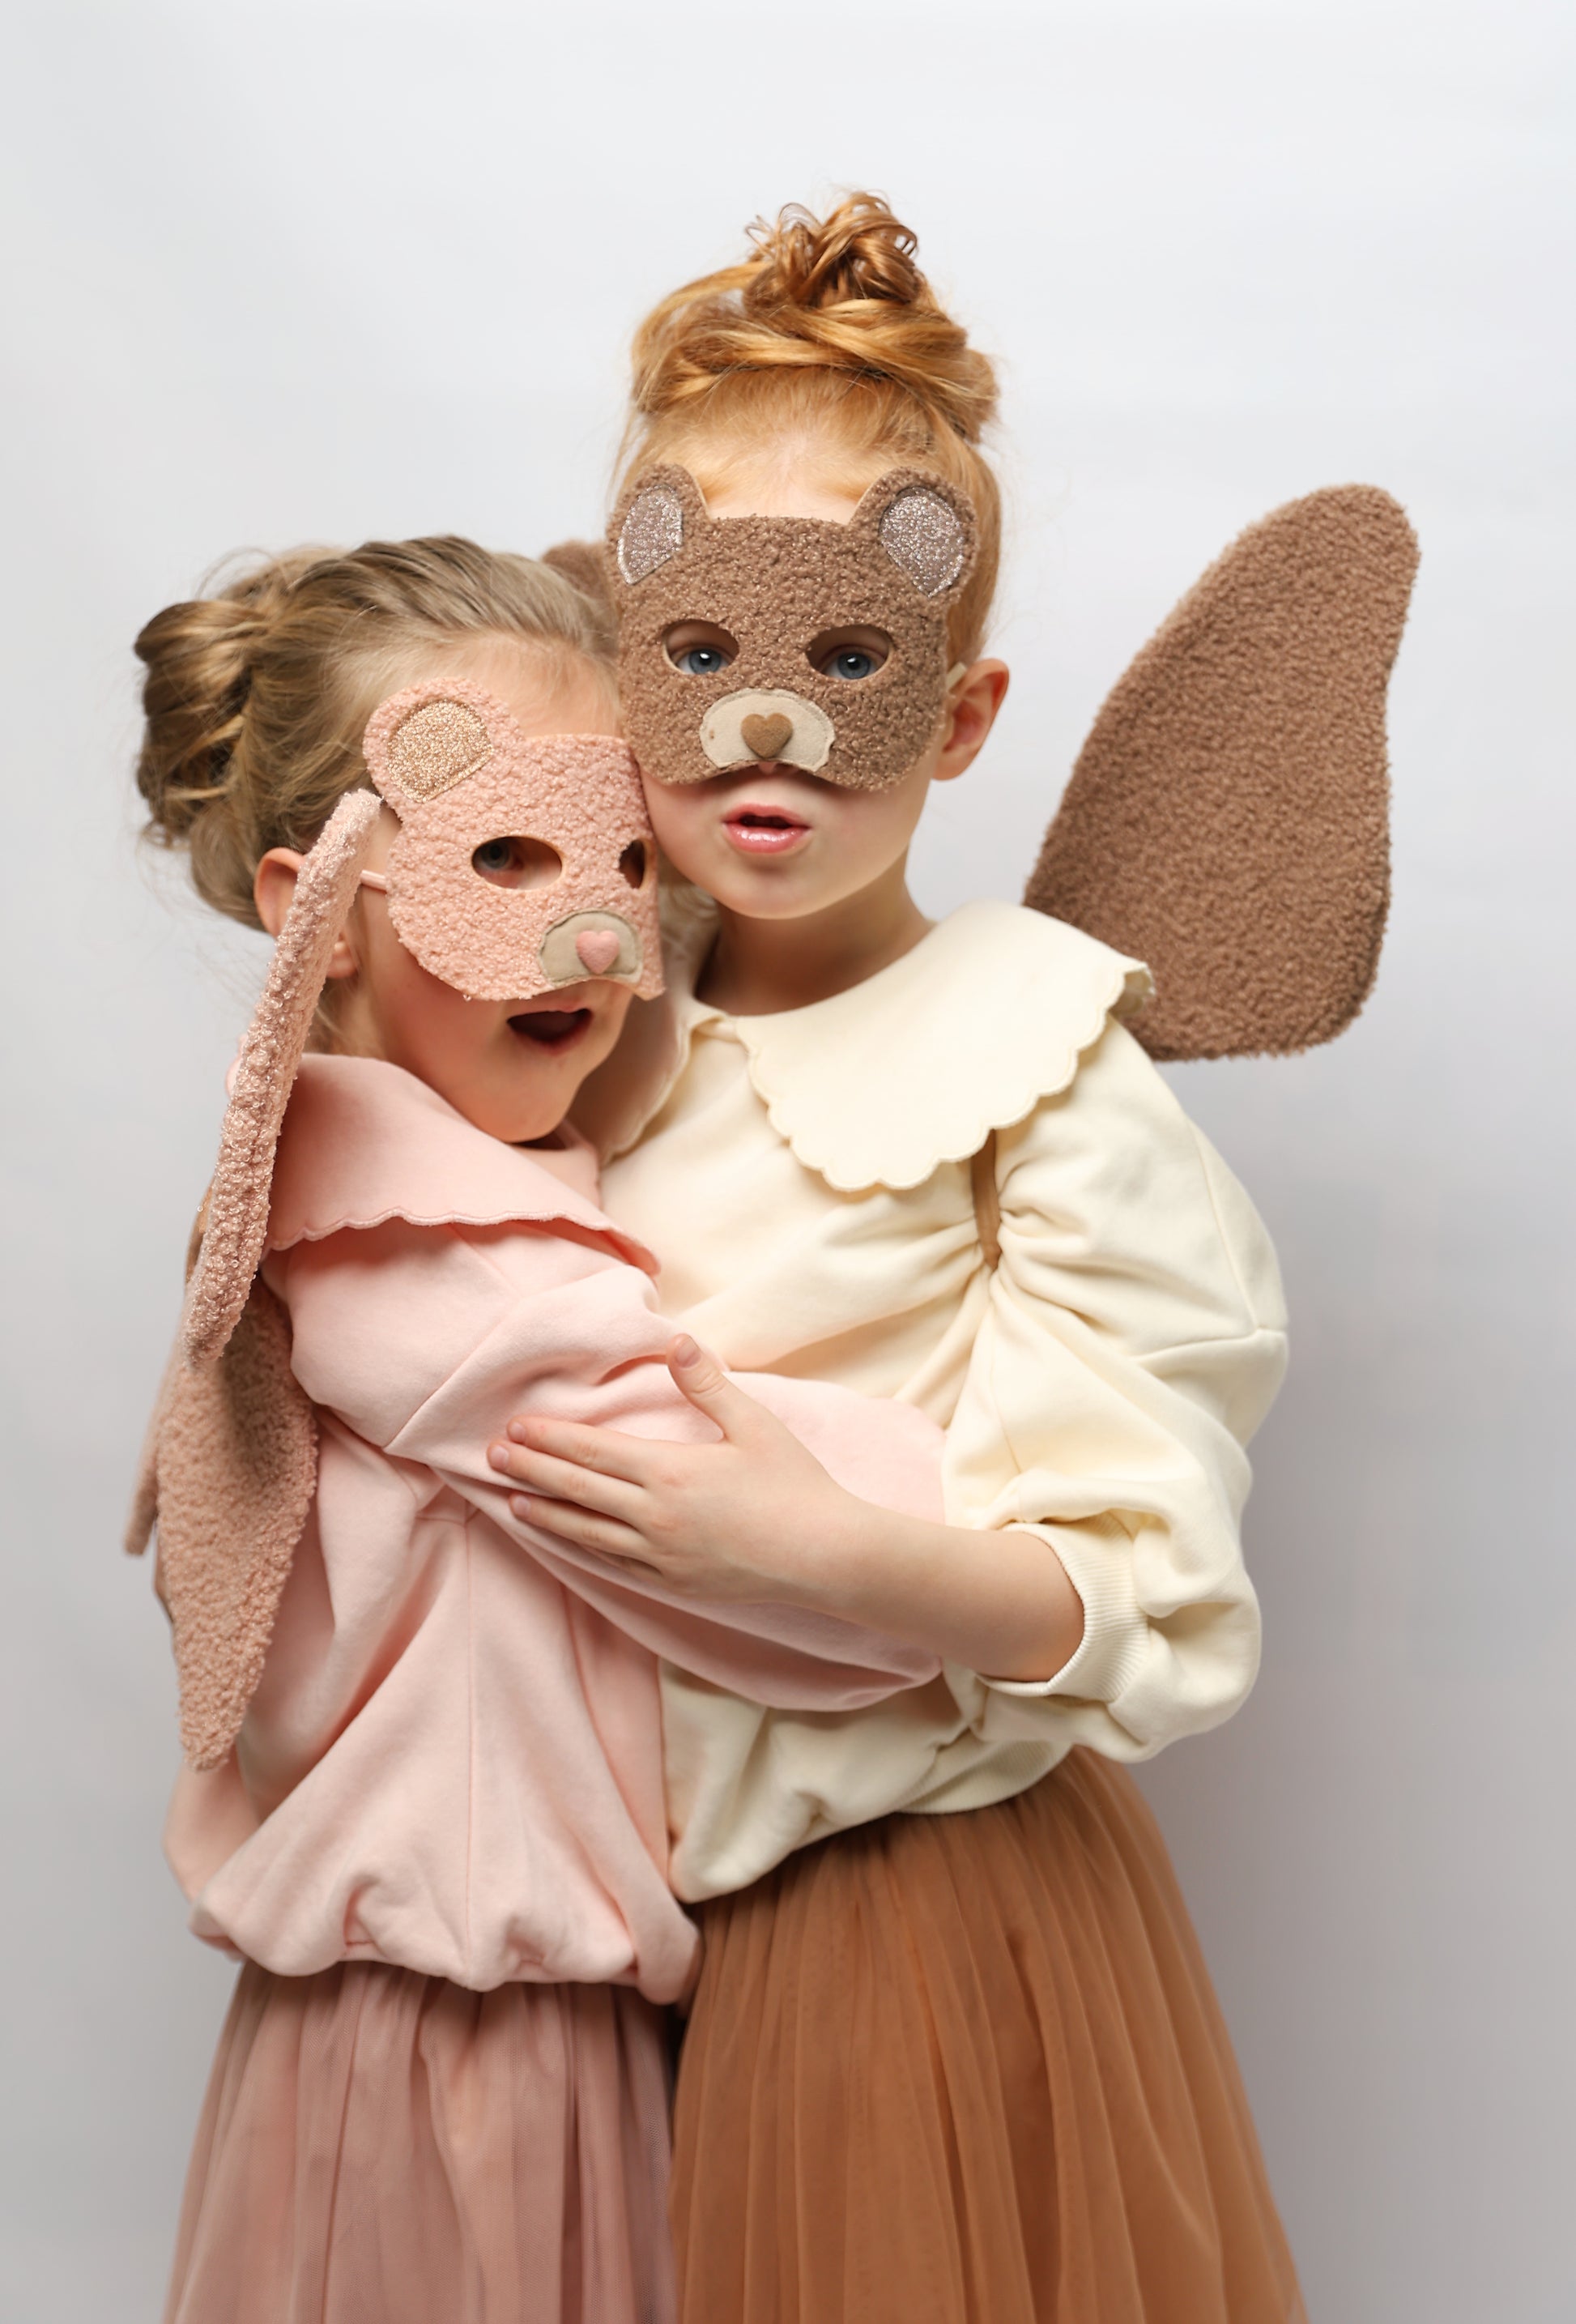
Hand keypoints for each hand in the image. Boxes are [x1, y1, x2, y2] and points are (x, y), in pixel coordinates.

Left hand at [487, 1335, 1087, 1680]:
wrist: (825, 1557)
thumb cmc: (795, 1486)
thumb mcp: (753, 1424)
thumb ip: (708, 1383)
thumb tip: (675, 1339)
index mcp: (670, 1472)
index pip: (592, 1452)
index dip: (550, 1439)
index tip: (516, 1427)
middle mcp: (654, 1517)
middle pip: (577, 1490)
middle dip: (532, 1471)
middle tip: (492, 1455)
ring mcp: (659, 1556)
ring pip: (586, 1533)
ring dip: (545, 1514)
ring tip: (512, 1501)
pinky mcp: (671, 1584)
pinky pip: (612, 1564)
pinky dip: (579, 1549)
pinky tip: (564, 1541)